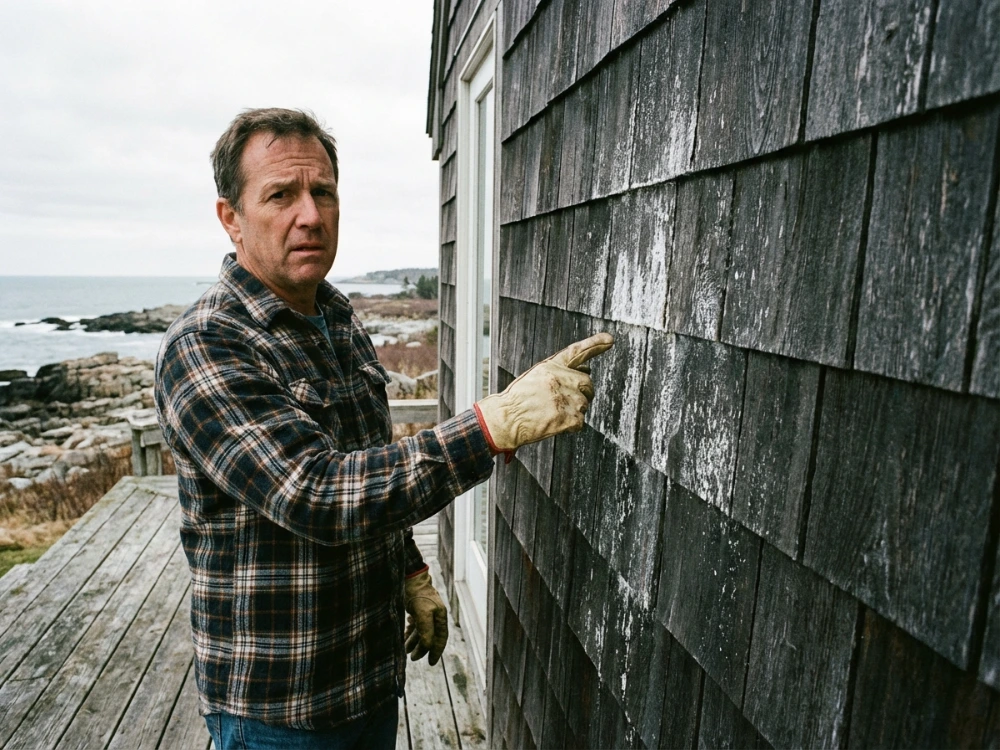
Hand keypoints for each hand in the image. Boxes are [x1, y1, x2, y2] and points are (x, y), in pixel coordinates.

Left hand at [404, 570, 447, 665]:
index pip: (441, 638)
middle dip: (422, 648)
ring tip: (406, 649)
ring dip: (414, 641)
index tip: (431, 663)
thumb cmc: (417, 594)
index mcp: (440, 616)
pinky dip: (410, 632)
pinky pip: (415, 625)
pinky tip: (404, 637)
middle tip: (413, 658)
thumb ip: (426, 630)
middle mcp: (434, 614)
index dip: (436, 651)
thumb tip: (428, 647)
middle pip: (430, 636)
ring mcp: (425, 611)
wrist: (408, 576)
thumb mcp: (422, 613)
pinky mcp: (415, 608)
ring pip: (421, 631)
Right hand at [475, 332, 613, 451]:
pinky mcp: (570, 417)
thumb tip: (586, 369)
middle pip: (587, 383)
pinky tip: (553, 423)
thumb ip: (560, 372)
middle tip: (563, 402)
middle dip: (582, 392)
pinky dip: (570, 426)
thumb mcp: (535, 377)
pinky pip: (580, 422)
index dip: (595, 344)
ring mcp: (567, 398)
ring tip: (551, 412)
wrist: (506, 419)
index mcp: (551, 367)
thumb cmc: (518, 400)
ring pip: (584, 404)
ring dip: (573, 410)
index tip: (609, 339)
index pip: (577, 352)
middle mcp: (561, 379)